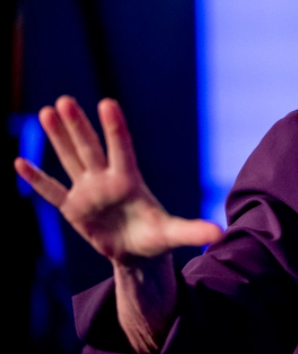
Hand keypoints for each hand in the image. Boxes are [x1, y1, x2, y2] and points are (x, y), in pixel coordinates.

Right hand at [14, 96, 222, 264]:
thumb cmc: (156, 238)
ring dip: (57, 138)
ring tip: (46, 112)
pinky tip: (20, 162)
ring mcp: (88, 192)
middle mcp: (106, 180)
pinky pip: (52, 191)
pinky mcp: (73, 208)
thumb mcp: (174, 235)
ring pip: (71, 159)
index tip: (107, 103)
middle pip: (90, 148)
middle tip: (65, 100)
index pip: (121, 149)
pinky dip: (37, 180)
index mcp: (130, 182)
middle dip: (77, 126)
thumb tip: (221, 234)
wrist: (137, 253)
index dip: (115, 128)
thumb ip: (194, 231)